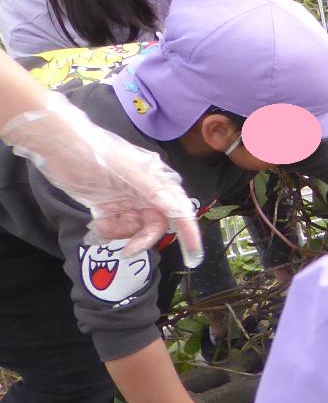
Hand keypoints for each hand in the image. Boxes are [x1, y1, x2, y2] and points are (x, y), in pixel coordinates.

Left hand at [2, 94, 203, 262]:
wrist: (58, 146)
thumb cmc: (95, 153)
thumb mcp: (128, 172)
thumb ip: (156, 192)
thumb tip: (181, 211)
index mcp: (156, 180)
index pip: (178, 210)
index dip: (188, 233)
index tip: (194, 256)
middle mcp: (145, 191)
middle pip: (155, 223)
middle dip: (143, 238)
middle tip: (128, 251)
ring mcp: (126, 199)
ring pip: (135, 227)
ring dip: (120, 232)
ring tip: (100, 227)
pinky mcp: (108, 205)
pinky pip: (116, 226)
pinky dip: (108, 230)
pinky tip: (95, 223)